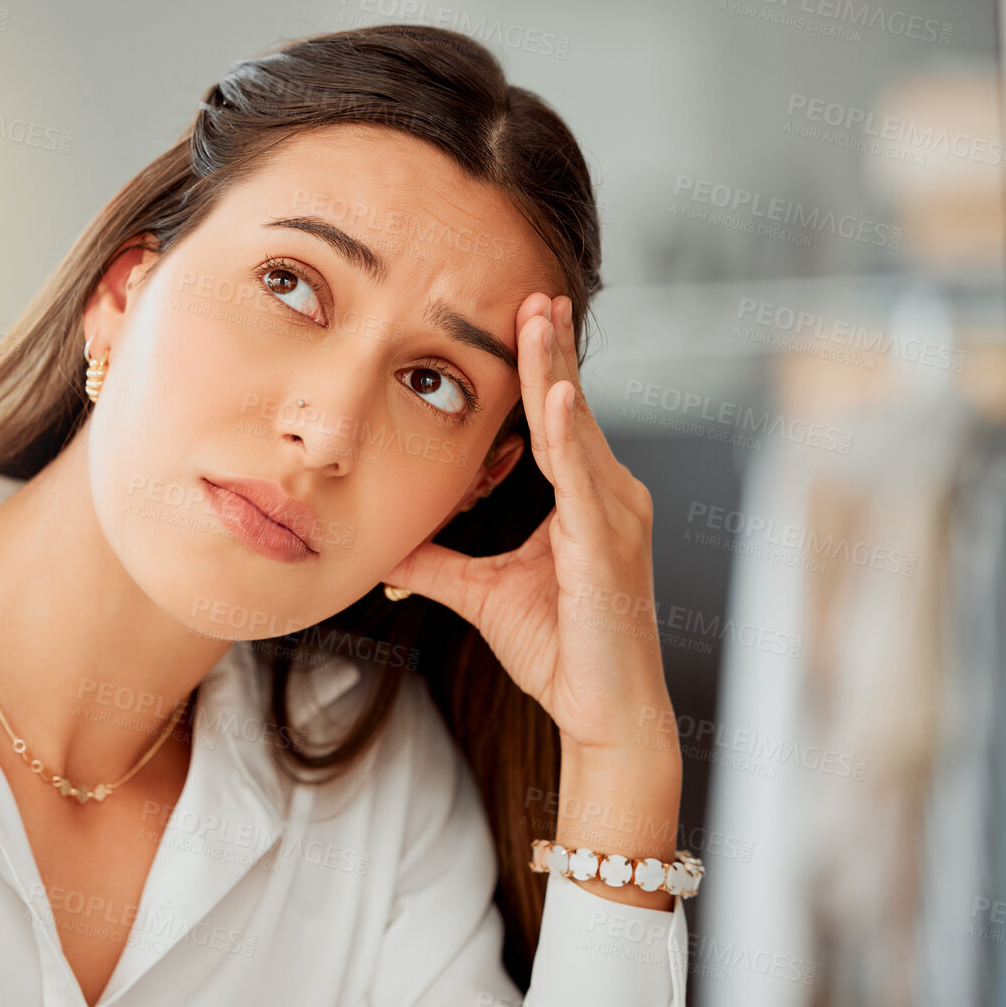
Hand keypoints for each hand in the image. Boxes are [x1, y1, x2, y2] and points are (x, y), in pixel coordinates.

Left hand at [382, 293, 673, 754]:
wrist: (603, 715)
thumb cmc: (561, 654)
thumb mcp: (481, 594)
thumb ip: (437, 562)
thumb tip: (387, 543)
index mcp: (587, 503)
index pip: (560, 422)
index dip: (541, 370)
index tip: (524, 318)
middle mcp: (611, 500)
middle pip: (575, 410)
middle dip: (552, 350)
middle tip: (536, 291)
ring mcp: (618, 520)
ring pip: (582, 431)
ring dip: (558, 373)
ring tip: (541, 319)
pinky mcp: (611, 548)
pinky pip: (587, 482)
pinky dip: (572, 437)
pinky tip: (556, 397)